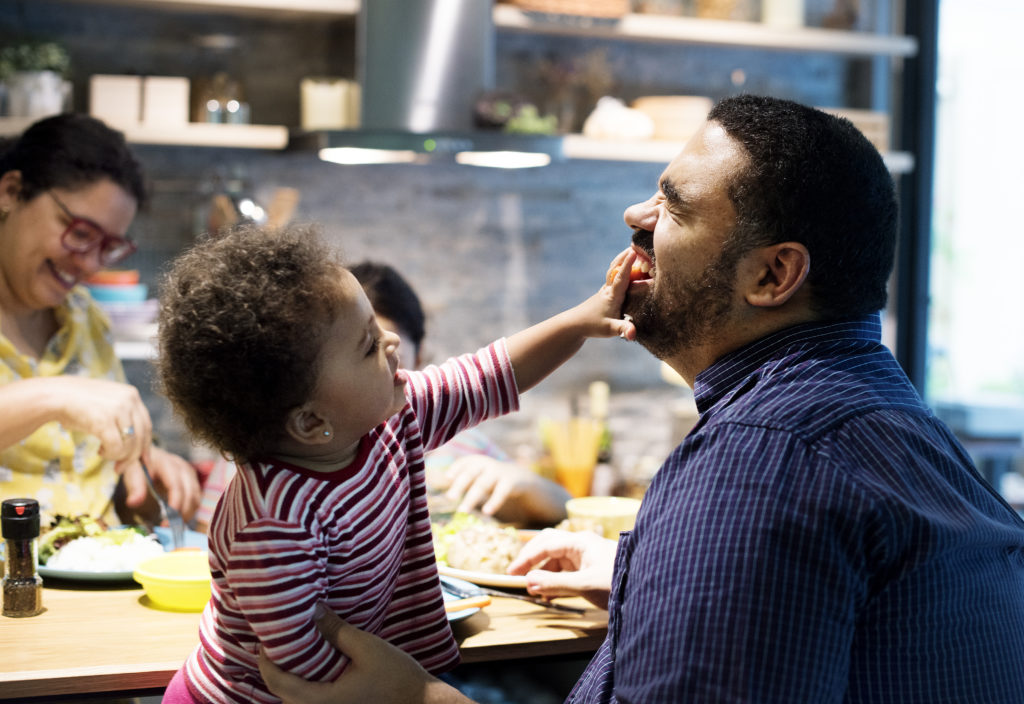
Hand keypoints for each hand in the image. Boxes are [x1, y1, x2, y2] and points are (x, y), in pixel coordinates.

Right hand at [41, 376, 153, 471]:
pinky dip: (110, 454)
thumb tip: (136, 447)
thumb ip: (123, 420)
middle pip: (142, 436)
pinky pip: (117, 448)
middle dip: (133, 457)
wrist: (54, 395)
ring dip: (118, 456)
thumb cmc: (77, 405)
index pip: (147, 425)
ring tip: (103, 452)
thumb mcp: (107, 407)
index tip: (143, 460)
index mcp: (132, 395)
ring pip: (131, 445)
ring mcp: (119, 408)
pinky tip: (100, 451)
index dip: (145, 445)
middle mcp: (130, 399)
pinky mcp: (105, 420)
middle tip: (120, 468)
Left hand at [121, 446, 200, 521]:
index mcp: (167, 463)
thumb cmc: (138, 463)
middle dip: (182, 512)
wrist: (147, 454)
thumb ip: (134, 485)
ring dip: (187, 513)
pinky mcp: (192, 481)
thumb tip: (133, 502)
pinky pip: (196, 498)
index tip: (168, 520)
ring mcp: (190, 474)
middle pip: (190, 492)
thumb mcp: (131, 471)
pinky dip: (189, 510)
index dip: (175, 502)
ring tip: (172, 525)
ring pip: (196, 497)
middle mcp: (183, 467)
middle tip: (167, 527)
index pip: (176, 484)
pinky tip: (177, 519)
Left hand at [258, 603, 473, 703]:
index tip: (267, 639)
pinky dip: (304, 685)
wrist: (420, 702)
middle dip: (275, 668)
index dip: (267, 662)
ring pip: (295, 700)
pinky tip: (311, 667)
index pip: (279, 684)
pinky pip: (310, 701)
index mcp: (324, 701)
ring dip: (289, 678)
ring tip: (292, 651)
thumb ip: (336, 630)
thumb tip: (312, 609)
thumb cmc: (397, 676)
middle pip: (282, 695)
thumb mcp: (367, 647)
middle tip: (277, 641)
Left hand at [444, 456, 569, 524]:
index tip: (447, 478)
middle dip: (461, 482)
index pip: (468, 461)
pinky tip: (486, 512)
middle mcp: (493, 465)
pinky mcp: (516, 481)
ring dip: (472, 496)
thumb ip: (473, 486)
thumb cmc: (505, 488)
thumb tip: (448, 496)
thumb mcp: (489, 483)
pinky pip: (503, 490)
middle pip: (473, 471)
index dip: (457, 468)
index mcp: (485, 463)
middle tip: (450, 497)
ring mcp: (504, 472)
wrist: (537, 488)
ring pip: (484, 482)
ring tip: (463, 510)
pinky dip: (494, 500)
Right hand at [507, 528, 616, 608]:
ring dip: (543, 574)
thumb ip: (555, 583)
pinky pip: (566, 571)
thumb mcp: (585, 585)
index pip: (545, 545)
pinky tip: (549, 595)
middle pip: (548, 546)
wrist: (648, 589)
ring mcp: (587, 557)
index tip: (511, 574)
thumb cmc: (618, 582)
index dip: (526, 559)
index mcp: (580, 542)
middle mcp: (581, 545)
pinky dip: (555, 581)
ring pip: (557, 560)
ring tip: (534, 592)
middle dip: (532, 561)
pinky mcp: (591, 569)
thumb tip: (529, 582)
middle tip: (517, 576)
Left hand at [576, 248, 637, 341]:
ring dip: (622, 260)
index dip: (628, 264)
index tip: (634, 251)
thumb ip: (623, 330)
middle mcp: (609, 289)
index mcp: (612, 295)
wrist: (574, 325)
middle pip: (617, 268)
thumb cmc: (592, 326)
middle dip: (625, 256)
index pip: (621, 276)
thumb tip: (633, 334)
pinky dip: (621, 269)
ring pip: (614, 271)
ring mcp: (606, 291)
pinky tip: (624, 268)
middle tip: (636, 244)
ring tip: (631, 250)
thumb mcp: (610, 329)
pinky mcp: (605, 294)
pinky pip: (614, 277)